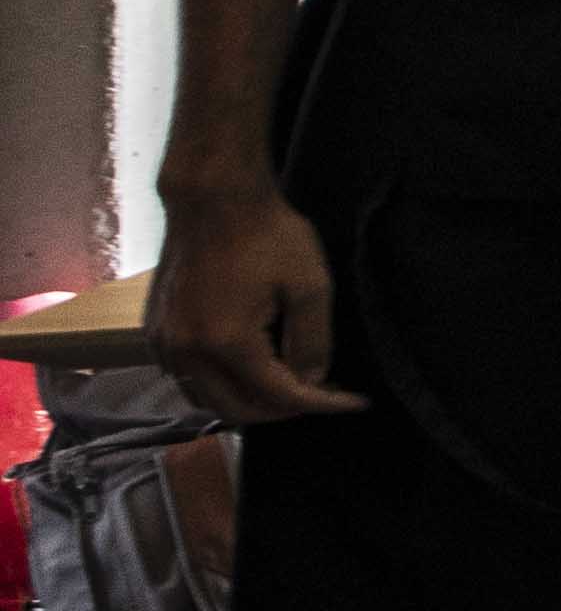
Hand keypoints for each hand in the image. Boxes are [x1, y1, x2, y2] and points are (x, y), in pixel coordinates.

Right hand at [144, 180, 362, 422]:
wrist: (214, 199)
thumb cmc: (267, 235)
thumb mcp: (310, 286)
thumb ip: (312, 343)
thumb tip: (312, 383)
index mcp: (227, 343)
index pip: (280, 396)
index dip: (322, 404)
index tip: (355, 402)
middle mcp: (187, 351)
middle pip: (237, 411)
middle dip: (283, 411)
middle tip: (320, 395)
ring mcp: (164, 343)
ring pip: (205, 401)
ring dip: (247, 403)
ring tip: (286, 385)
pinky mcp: (154, 331)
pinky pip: (185, 378)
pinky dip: (217, 385)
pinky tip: (247, 368)